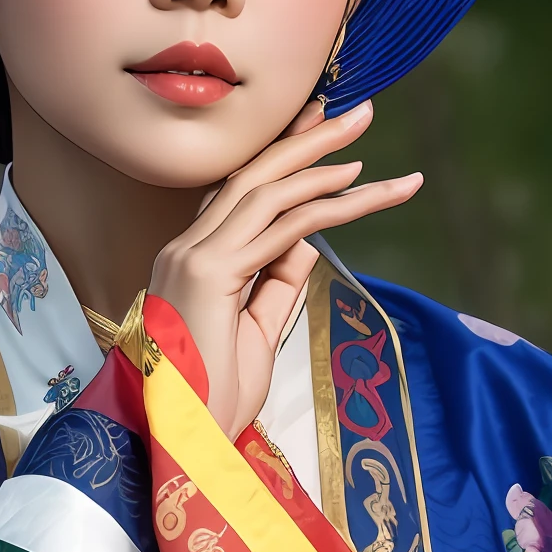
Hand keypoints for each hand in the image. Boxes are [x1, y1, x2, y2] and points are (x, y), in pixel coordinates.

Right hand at [147, 100, 421, 436]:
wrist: (184, 443)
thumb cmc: (213, 400)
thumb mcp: (255, 333)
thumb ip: (277, 284)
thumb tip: (307, 244)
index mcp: (189, 261)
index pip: (239, 192)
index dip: (282, 155)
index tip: (320, 125)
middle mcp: (185, 248)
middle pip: (252, 174)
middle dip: (306, 138)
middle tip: (356, 109)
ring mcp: (192, 257)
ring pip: (266, 188)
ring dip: (323, 157)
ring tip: (366, 129)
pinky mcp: (210, 274)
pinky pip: (279, 226)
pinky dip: (322, 201)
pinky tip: (357, 186)